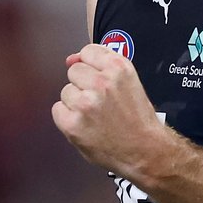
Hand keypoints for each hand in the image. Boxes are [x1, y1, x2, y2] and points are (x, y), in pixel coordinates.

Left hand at [51, 43, 166, 178]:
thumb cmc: (138, 119)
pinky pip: (58, 110)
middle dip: (83, 85)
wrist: (144, 151)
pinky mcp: (72, 123)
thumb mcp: (129, 82)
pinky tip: (86, 125)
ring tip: (95, 116)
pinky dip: (68, 118)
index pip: (88, 52)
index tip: (98, 79)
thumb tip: (71, 59)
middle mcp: (101, 82)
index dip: (91, 66)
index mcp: (118, 68)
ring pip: (65, 92)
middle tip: (100, 102)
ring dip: (76, 103)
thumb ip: (102, 66)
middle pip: (74, 71)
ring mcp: (85, 103)